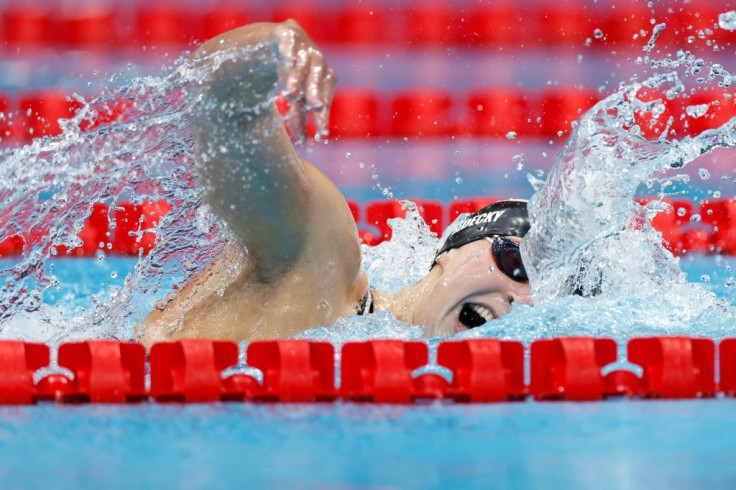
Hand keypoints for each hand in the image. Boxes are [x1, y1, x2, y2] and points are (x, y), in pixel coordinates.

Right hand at [269, 19, 336, 140]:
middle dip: (315, 92)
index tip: (322, 133)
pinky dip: (289, 47)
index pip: (324, 97)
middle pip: (317, 77)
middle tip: (314, 106)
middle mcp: (315, 61)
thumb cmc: (289, 72)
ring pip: (301, 62)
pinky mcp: (285, 32)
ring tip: (291, 93)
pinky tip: (288, 57)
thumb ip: (298, 115)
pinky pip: (288, 39)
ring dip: (297, 76)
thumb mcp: (294, 96)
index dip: (323, 114)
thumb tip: (302, 141)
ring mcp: (302, 45)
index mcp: (321, 78)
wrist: (274, 39)